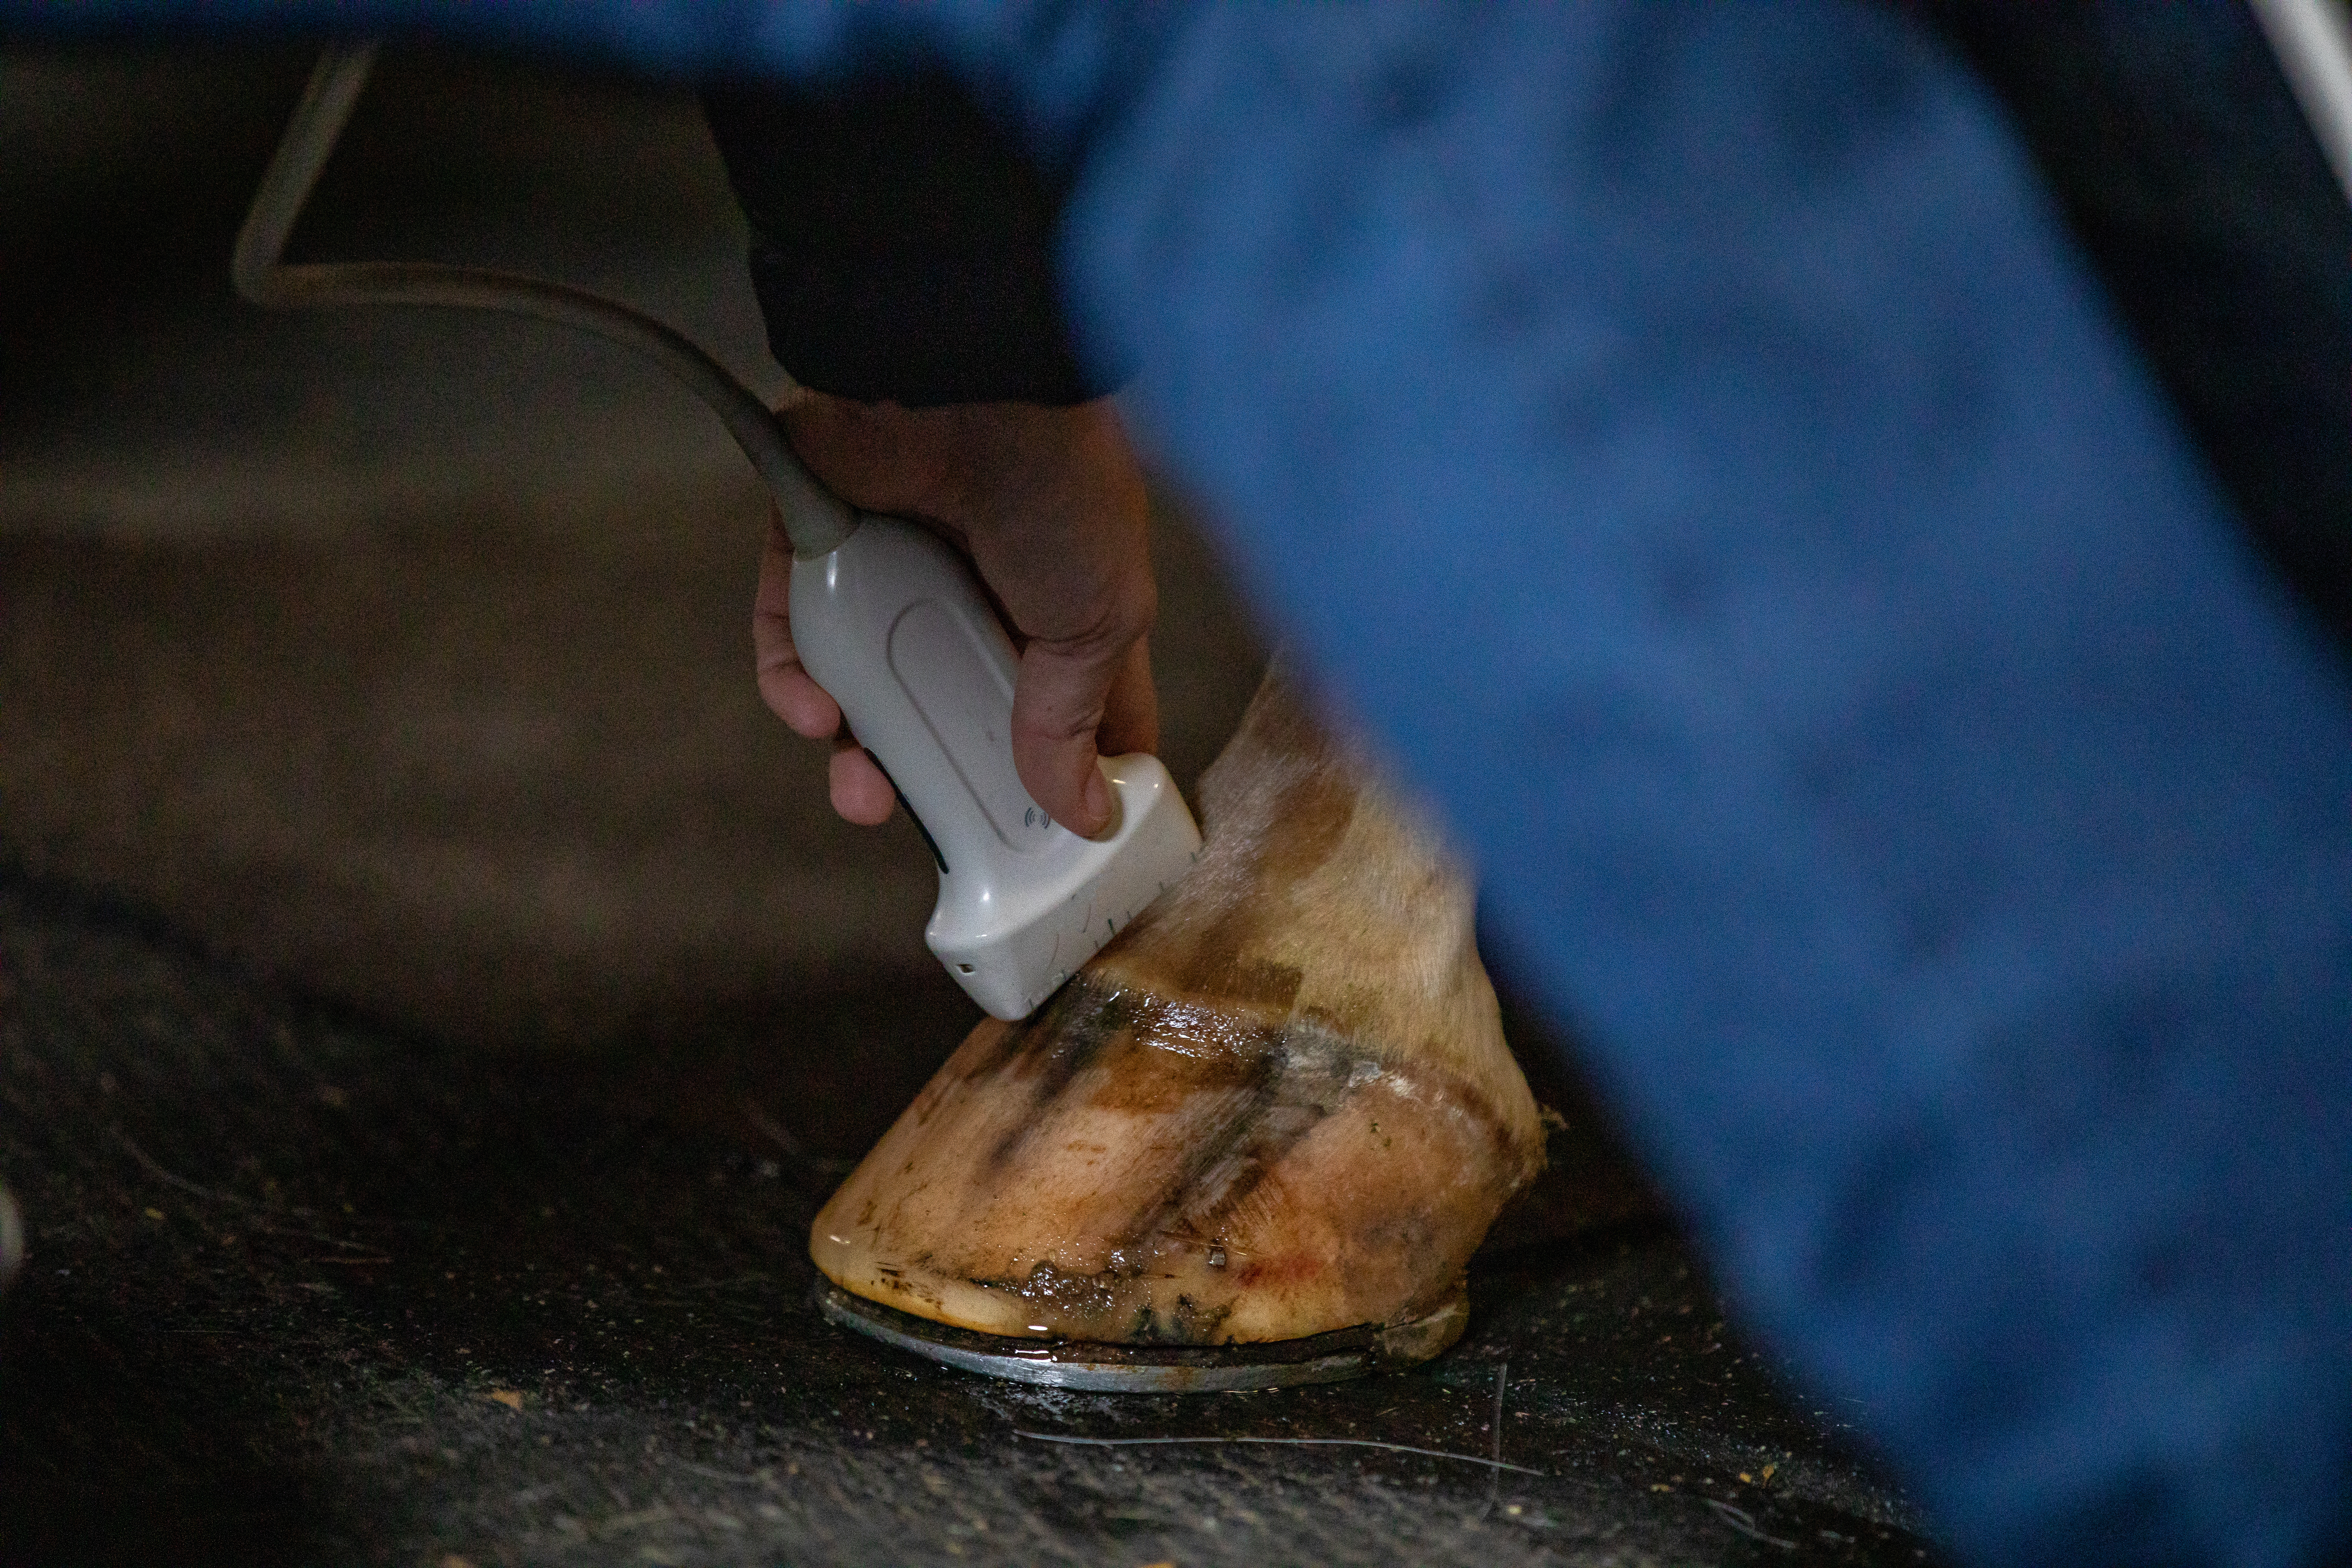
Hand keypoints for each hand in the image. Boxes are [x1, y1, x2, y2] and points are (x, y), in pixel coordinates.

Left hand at [753, 390, 1159, 836]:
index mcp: (1055, 615)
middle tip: (918, 821)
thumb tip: (1083, 810)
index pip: (1056, 719)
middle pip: (941, 719)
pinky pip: (788, 631)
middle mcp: (971, 598)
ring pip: (859, 687)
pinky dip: (792, 674)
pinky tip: (812, 706)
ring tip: (854, 775)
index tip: (1034, 845)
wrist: (967, 385)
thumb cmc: (1059, 488)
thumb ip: (1075, 719)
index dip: (1045, 783)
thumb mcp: (1100, 618)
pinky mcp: (815, 545)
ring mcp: (892, 571)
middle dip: (928, 783)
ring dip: (853, 746)